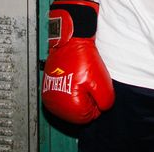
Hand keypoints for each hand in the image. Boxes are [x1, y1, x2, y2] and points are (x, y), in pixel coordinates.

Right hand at [41, 0, 114, 123]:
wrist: (70, 38)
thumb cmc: (83, 57)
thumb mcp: (102, 82)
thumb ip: (105, 102)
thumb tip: (102, 108)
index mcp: (67, 106)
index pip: (90, 115)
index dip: (97, 100)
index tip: (94, 84)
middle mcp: (54, 103)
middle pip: (79, 110)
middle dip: (87, 96)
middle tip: (88, 78)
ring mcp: (49, 94)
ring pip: (72, 101)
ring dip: (78, 91)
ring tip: (80, 74)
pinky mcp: (48, 85)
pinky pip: (64, 92)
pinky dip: (70, 85)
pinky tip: (73, 73)